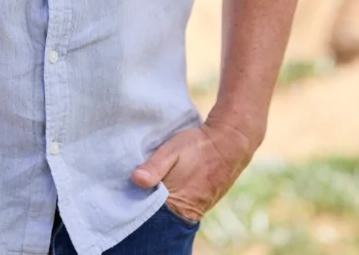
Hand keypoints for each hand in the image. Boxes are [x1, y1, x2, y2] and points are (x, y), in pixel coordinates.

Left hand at [130, 119, 258, 221]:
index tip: (128, 197)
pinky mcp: (206, 201)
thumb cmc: (197, 146)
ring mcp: (201, 207)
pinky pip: (185, 206)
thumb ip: (154, 167)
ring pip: (175, 211)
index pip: (153, 216)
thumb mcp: (171, 151)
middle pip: (164, 216)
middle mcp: (191, 210)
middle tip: (136, 190)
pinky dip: (174, 200)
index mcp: (179, 202)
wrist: (230, 142)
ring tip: (148, 188)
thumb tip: (136, 180)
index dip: (139, 207)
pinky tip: (167, 188)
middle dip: (149, 206)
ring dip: (162, 203)